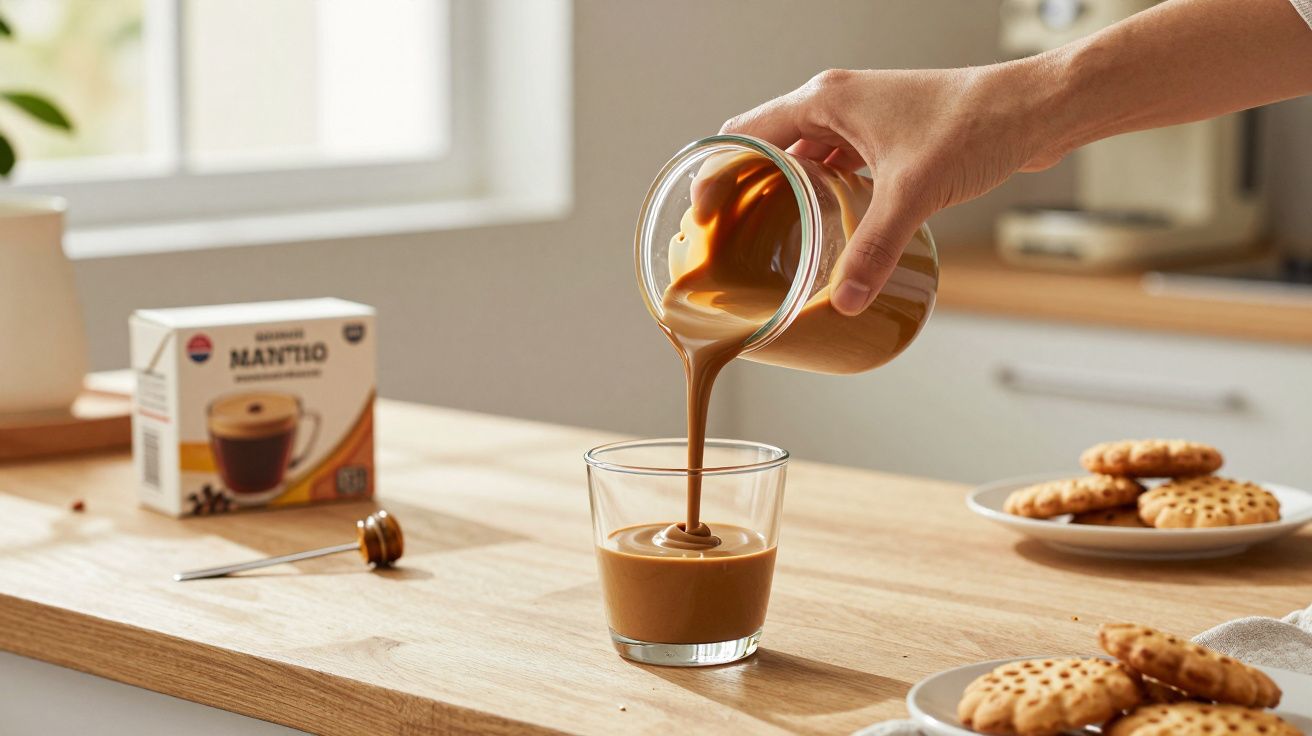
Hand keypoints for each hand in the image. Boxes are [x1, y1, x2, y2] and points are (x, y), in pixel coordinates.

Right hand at [720, 62, 1065, 314]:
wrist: (1033, 109)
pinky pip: (834, 162)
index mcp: (824, 100)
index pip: (744, 134)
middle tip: (729, 235)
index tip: (701, 215)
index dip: (715, 173)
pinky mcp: (885, 135)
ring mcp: (861, 117)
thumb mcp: (913, 194)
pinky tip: (824, 224)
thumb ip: (873, 249)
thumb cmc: (975, 125)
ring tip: (768, 237)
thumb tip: (844, 299)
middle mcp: (835, 103)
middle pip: (766, 145)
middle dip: (744, 187)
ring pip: (801, 155)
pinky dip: (819, 190)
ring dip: (782, 191)